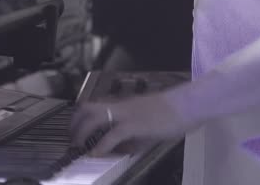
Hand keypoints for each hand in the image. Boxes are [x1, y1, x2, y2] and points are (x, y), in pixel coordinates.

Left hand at [70, 93, 193, 156]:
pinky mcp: (134, 124)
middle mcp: (119, 107)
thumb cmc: (170, 114)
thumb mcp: (147, 126)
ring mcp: (126, 114)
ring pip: (94, 118)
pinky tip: (96, 154)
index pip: (94, 107)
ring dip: (82, 133)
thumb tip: (121, 150)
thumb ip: (132, 138)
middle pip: (87, 109)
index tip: (76, 131)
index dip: (81, 118)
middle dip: (75, 124)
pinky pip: (112, 134)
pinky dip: (100, 145)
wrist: (186, 105)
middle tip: (73, 140)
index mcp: (122, 106)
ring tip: (79, 146)